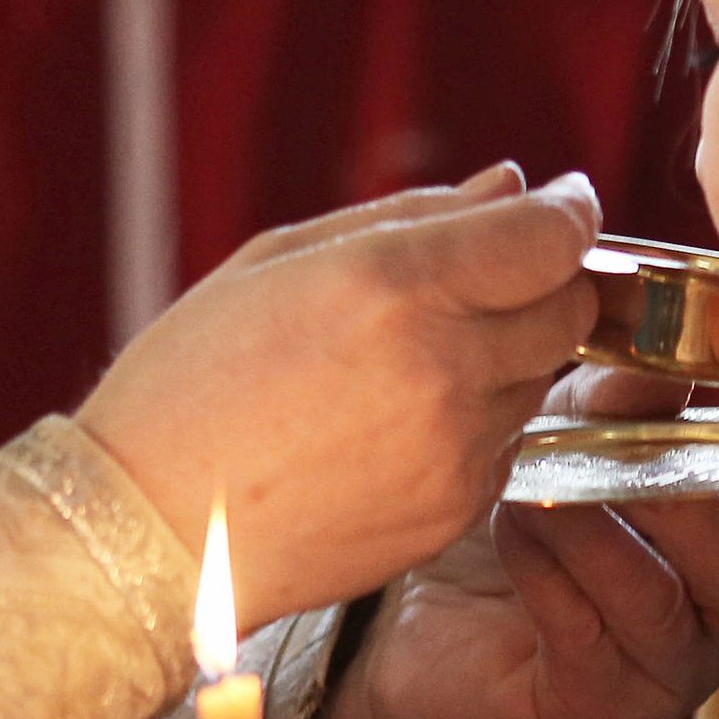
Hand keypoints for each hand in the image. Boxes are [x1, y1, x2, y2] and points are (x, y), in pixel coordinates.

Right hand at [78, 168, 598, 630]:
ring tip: (407, 360)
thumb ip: (409, 216)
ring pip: (539, 379)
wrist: (149, 531)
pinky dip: (476, 422)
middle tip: (491, 277)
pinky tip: (393, 423)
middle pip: (568, 309)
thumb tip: (509, 187)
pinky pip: (504, 443)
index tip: (562, 204)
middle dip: (547, 282)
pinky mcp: (455, 511)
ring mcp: (455, 449)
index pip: (551, 238)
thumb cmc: (190, 382)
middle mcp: (441, 368)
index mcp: (393, 286)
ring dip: (506, 355)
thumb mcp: (278, 262)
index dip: (569, 212)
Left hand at [322, 371, 718, 718]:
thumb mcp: (569, 435)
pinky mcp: (597, 714)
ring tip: (534, 484)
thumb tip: (663, 355)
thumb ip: (619, 400)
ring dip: (592, 526)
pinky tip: (507, 529)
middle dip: (685, 501)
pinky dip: (545, 570)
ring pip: (658, 604)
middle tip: (619, 447)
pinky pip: (584, 639)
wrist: (419, 625)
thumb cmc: (522, 520)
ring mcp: (666, 678)